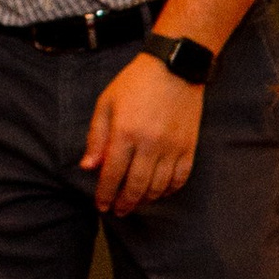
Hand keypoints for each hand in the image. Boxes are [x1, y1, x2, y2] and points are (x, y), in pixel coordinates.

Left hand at [80, 53, 199, 214]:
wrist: (175, 67)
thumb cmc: (136, 83)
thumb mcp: (106, 104)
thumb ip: (96, 137)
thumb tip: (89, 167)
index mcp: (125, 133)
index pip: (112, 174)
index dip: (105, 194)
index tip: (101, 205)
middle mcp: (149, 144)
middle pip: (135, 186)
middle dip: (124, 203)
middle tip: (118, 211)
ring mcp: (172, 147)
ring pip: (158, 186)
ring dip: (145, 200)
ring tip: (136, 203)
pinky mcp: (189, 147)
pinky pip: (179, 178)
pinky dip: (169, 190)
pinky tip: (159, 192)